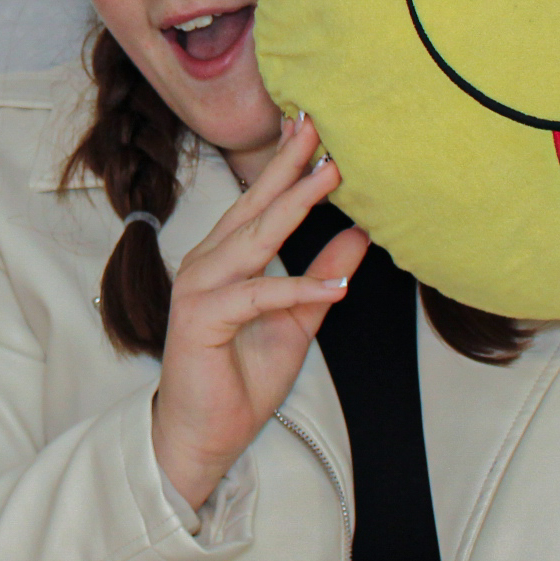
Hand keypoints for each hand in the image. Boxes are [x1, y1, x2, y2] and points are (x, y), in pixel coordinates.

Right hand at [151, 114, 367, 509]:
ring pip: (254, 239)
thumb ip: (322, 278)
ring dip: (294, 206)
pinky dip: (296, 289)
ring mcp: (200, 288)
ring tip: (332, 178)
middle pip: (254, 206)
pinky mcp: (202, 319)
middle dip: (289, 165)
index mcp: (223, 258)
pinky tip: (335, 287)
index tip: (313, 127)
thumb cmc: (238, 378)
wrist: (202, 435)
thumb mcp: (296, 322)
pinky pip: (256, 296)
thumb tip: (359, 235)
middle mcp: (206, 263)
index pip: (259, 203)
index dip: (287, 166)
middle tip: (319, 125)